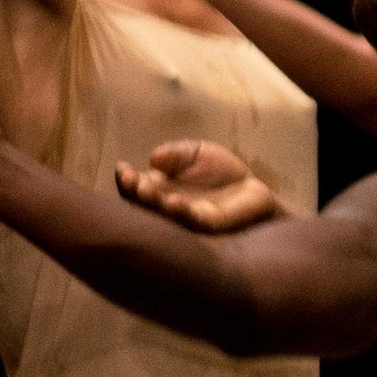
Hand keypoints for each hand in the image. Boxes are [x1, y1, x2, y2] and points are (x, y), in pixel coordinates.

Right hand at [119, 139, 283, 232]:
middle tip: (133, 182)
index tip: (123, 168)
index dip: (127, 179)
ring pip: (163, 214)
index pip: (136, 186)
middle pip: (143, 203)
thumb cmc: (220, 171)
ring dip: (153, 203)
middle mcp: (166, 204)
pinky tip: (174, 201)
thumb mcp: (197, 152)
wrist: (253, 189)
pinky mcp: (207, 224)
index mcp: (160, 187)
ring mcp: (185, 217)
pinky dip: (180, 211)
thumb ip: (177, 153)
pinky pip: (191, 219)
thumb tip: (154, 158)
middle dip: (135, 192)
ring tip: (146, 190)